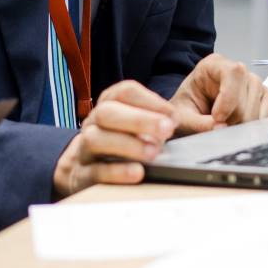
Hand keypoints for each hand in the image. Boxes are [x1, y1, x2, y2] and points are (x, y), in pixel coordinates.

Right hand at [51, 81, 176, 196]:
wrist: (80, 170)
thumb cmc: (119, 144)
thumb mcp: (136, 128)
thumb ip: (158, 122)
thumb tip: (188, 124)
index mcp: (109, 105)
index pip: (124, 92)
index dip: (150, 101)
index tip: (173, 115)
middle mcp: (93, 123)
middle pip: (108, 112)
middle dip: (139, 120)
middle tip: (167, 130)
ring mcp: (84, 148)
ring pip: (96, 139)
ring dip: (128, 144)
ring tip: (154, 152)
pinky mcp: (81, 175)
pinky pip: (95, 171)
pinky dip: (117, 171)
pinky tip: (137, 172)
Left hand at [168, 54, 267, 135]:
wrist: (192, 111)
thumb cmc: (187, 107)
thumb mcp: (183, 116)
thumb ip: (198, 123)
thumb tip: (220, 128)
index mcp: (214, 65)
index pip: (234, 73)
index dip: (229, 98)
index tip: (217, 118)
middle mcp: (238, 70)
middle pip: (247, 96)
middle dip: (232, 119)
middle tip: (217, 129)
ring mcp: (252, 82)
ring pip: (257, 108)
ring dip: (242, 126)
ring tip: (225, 128)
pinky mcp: (262, 96)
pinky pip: (266, 114)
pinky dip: (254, 127)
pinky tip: (239, 129)